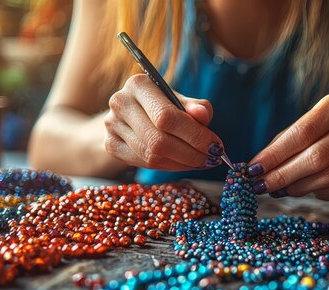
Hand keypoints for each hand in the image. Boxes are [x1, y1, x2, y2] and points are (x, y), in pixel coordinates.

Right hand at [104, 74, 224, 170]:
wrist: (130, 114)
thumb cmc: (161, 104)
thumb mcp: (180, 100)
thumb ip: (195, 106)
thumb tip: (203, 115)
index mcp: (139, 84)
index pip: (167, 117)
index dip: (194, 135)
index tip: (217, 146)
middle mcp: (120, 103)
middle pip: (158, 140)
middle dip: (191, 154)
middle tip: (212, 158)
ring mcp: (112, 125)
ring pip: (152, 155)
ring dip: (183, 163)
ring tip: (202, 161)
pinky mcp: (111, 145)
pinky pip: (144, 163)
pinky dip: (169, 166)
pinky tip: (183, 163)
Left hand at [248, 91, 328, 200]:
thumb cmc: (324, 129)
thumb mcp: (306, 125)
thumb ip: (283, 144)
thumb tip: (257, 169)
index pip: (304, 132)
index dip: (276, 154)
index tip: (253, 169)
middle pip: (318, 156)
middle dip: (284, 175)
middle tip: (261, 186)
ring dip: (298, 187)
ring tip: (279, 190)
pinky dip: (317, 193)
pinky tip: (303, 190)